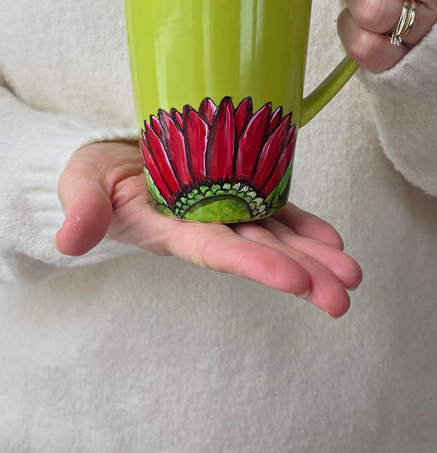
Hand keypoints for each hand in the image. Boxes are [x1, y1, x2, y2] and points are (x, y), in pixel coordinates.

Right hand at [56, 141, 361, 316]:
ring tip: (351, 274)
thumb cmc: (92, 173)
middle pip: (258, 253)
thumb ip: (83, 210)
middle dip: (302, 273)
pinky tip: (333, 240)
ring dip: (313, 255)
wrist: (107, 158)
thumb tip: (69, 241)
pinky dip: (303, 224)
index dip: (256, 266)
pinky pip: (274, 211)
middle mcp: (203, 227)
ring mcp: (222, 212)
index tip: (296, 281)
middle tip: (343, 294)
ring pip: (274, 237)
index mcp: (170, 229)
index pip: (217, 251)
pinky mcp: (234, 192)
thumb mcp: (80, 186)